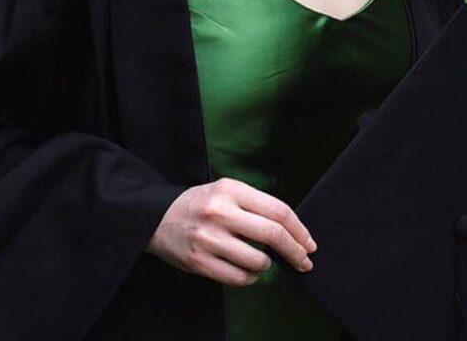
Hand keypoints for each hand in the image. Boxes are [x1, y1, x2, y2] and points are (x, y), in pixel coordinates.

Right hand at [146, 177, 317, 286]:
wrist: (157, 217)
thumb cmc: (200, 204)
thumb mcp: (226, 191)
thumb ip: (255, 206)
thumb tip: (292, 231)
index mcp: (231, 189)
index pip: (277, 210)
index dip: (299, 229)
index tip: (309, 243)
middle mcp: (220, 211)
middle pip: (272, 234)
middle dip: (295, 251)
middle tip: (304, 261)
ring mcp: (209, 238)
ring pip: (258, 260)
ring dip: (267, 265)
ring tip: (262, 261)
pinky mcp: (199, 262)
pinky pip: (239, 277)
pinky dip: (251, 277)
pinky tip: (248, 269)